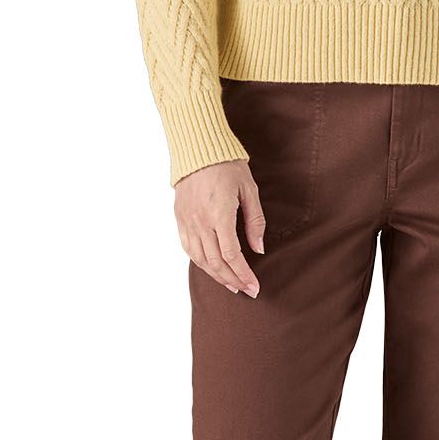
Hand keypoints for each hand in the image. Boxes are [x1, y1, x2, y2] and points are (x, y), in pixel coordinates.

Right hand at [175, 159, 264, 296]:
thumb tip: (258, 249)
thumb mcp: (249, 190)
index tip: (254, 286)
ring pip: (200, 259)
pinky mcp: (180, 218)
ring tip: (232, 284)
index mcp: (219, 214)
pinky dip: (200, 262)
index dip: (244, 274)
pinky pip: (188, 248)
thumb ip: (255, 221)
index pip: (232, 255)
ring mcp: (187, 221)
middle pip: (216, 262)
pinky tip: (212, 268)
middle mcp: (201, 222)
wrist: (198, 148)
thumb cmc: (227, 166)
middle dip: (233, 280)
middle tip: (247, 291)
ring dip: (217, 275)